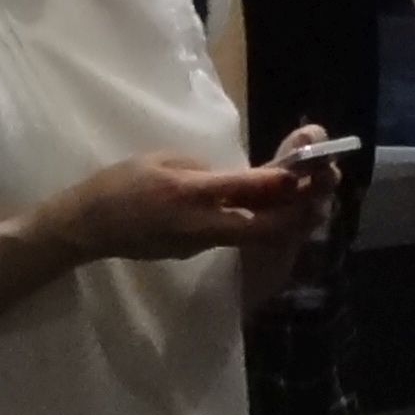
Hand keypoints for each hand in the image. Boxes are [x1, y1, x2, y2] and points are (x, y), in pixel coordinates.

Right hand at [45, 151, 315, 266]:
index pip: (245, 190)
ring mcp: (199, 245)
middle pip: (263, 226)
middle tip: (324, 190)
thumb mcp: (164, 161)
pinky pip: (237, 240)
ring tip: (313, 201)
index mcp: (188, 194)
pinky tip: (278, 214)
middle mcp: (200, 226)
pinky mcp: (196, 253)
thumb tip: (246, 180)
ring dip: (285, 220)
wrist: (89, 226)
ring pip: (253, 237)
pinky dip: (262, 227)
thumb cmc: (121, 183)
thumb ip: (207, 172)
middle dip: (298, 209)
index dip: (282, 183)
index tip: (310, 170)